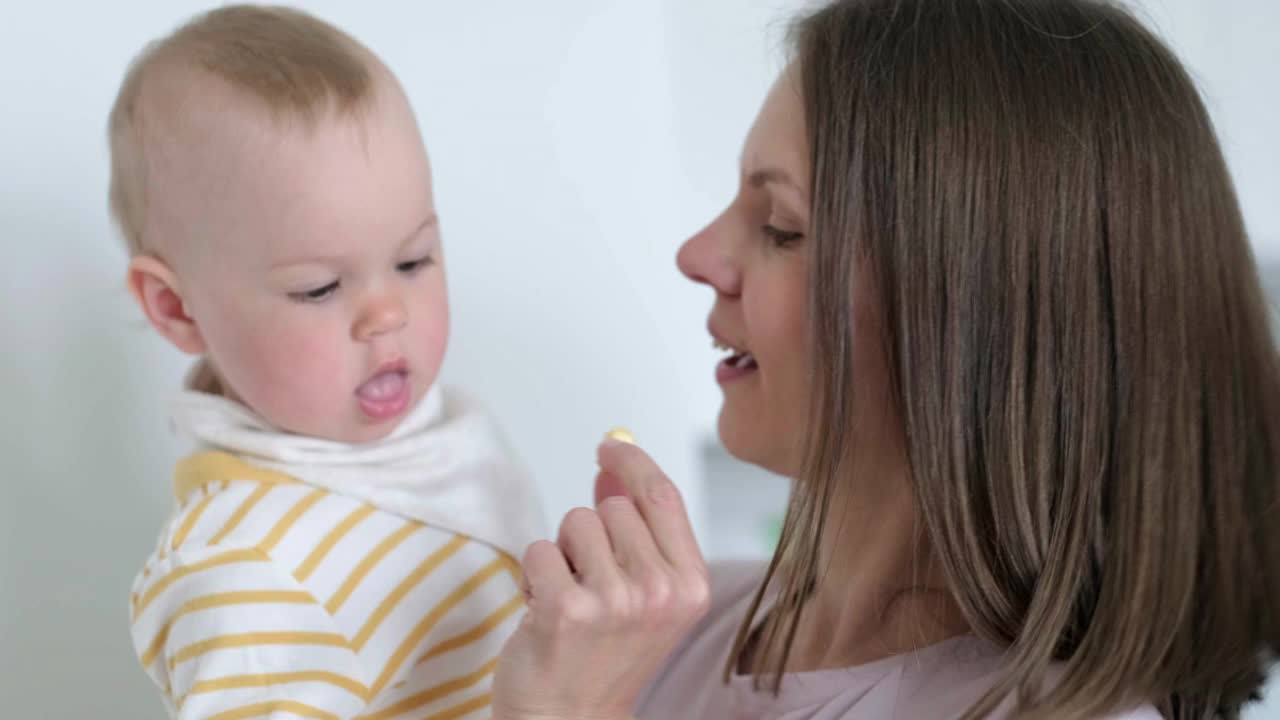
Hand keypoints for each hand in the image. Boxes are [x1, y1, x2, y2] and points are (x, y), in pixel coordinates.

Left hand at [492, 439, 710, 719]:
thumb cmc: (603, 657)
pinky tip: (543, 610)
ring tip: (569, 597)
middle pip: (615, 507)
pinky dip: (533, 574)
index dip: (632, 462)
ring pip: (576, 522)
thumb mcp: (642, 592)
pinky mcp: (566, 608)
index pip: (662, 495)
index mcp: (691, 585)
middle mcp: (661, 592)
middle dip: (593, 531)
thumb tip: (612, 472)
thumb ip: (636, 530)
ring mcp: (615, 601)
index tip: (609, 448)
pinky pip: (539, 548)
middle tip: (590, 581)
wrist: (570, 719)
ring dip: (562, 553)